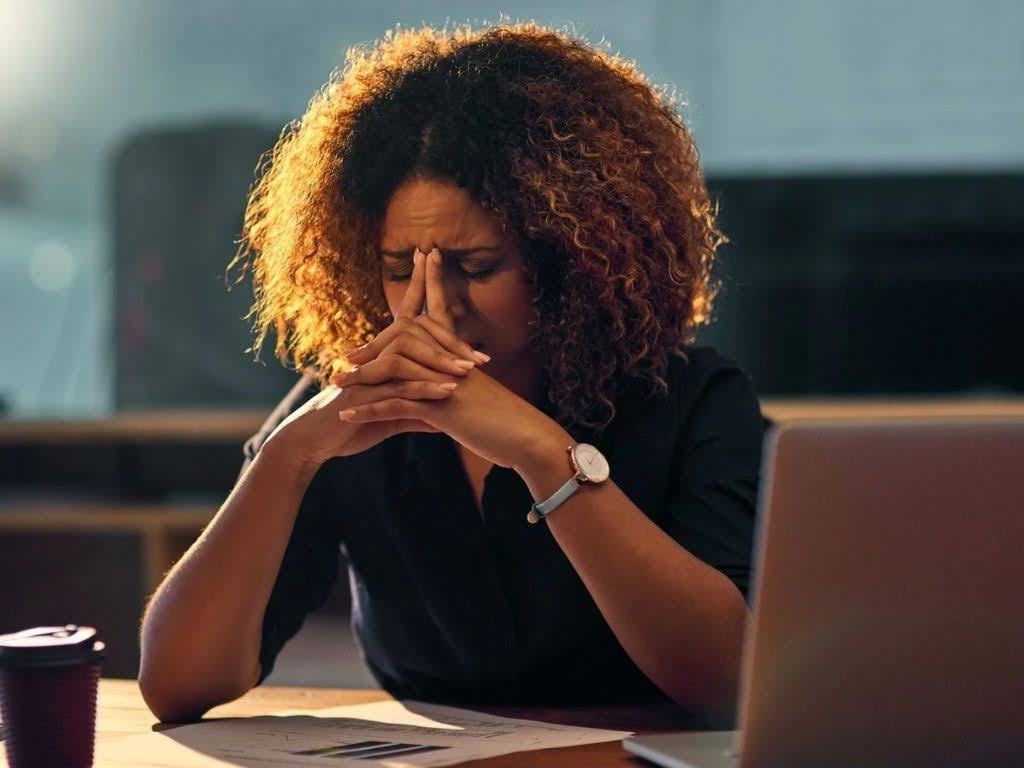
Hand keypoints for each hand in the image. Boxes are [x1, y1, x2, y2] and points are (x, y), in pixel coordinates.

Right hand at [263, 248, 485, 466]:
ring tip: (470, 375)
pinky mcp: (363, 393)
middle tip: (482, 356)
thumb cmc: (353, 422)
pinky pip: (399, 386)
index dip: (418, 283)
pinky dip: (425, 389)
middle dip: (449, 338)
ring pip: (408, 356)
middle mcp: (376, 355)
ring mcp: (368, 372)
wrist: (315, 439)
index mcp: (385, 355)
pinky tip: (447, 392)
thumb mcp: (394, 413)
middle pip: (414, 332)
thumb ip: (419, 404)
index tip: (429, 253)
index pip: (406, 312)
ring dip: (441, 364)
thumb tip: (448, 404)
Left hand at [334, 248, 566, 469]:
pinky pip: (394, 405)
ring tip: (335, 387)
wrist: (527, 437)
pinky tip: (345, 417)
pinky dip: (367, 411)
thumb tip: (457, 381)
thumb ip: (466, 385)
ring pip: (392, 370)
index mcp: (462, 355)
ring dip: (360, 380)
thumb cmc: (511, 420)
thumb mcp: (484, 396)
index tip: (427, 254)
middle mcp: (450, 361)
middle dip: (373, 345)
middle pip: (405, 337)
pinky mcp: (438, 406)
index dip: (434, 282)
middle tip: (345, 355)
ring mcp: (443, 381)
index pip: (443, 310)